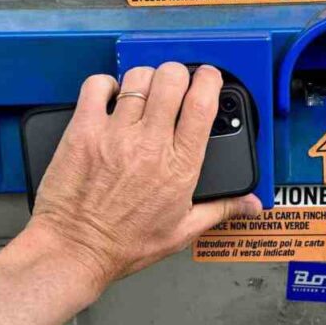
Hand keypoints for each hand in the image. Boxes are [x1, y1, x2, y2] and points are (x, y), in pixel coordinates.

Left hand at [27, 63, 261, 298]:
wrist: (75, 251)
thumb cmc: (124, 245)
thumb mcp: (181, 231)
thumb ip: (220, 210)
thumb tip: (250, 204)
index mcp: (179, 166)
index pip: (202, 105)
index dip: (209, 80)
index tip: (208, 77)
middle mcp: (150, 145)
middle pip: (172, 81)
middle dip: (177, 73)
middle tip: (174, 83)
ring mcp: (115, 135)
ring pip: (138, 79)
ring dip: (145, 79)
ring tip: (142, 92)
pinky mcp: (84, 131)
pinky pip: (97, 86)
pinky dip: (106, 84)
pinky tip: (110, 97)